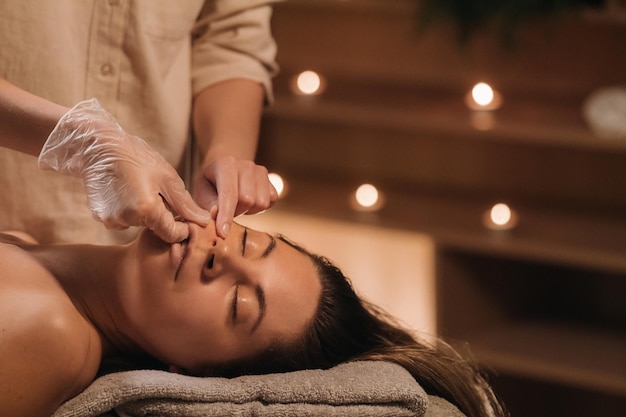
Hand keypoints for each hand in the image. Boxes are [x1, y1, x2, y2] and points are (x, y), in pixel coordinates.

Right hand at [38, 99, 210, 242]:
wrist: (98, 147)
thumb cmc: (136, 157)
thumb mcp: (167, 177)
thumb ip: (185, 204)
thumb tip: (204, 221)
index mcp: (147, 210)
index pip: (172, 235)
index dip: (182, 227)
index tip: (183, 214)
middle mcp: (127, 219)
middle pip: (156, 228)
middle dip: (162, 214)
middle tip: (157, 190)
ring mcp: (111, 220)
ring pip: (140, 223)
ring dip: (145, 212)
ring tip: (139, 187)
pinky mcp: (101, 218)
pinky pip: (124, 220)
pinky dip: (129, 210)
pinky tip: (125, 191)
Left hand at [193, 155, 277, 238]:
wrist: (226, 173)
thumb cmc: (211, 185)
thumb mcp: (202, 193)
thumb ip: (208, 204)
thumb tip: (216, 213)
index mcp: (225, 164)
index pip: (229, 193)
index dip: (226, 215)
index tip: (222, 234)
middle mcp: (246, 164)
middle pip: (247, 199)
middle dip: (236, 211)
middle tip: (227, 210)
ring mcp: (261, 171)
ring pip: (261, 202)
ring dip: (248, 210)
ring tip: (238, 205)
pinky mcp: (271, 181)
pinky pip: (271, 202)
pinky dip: (259, 208)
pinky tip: (249, 203)